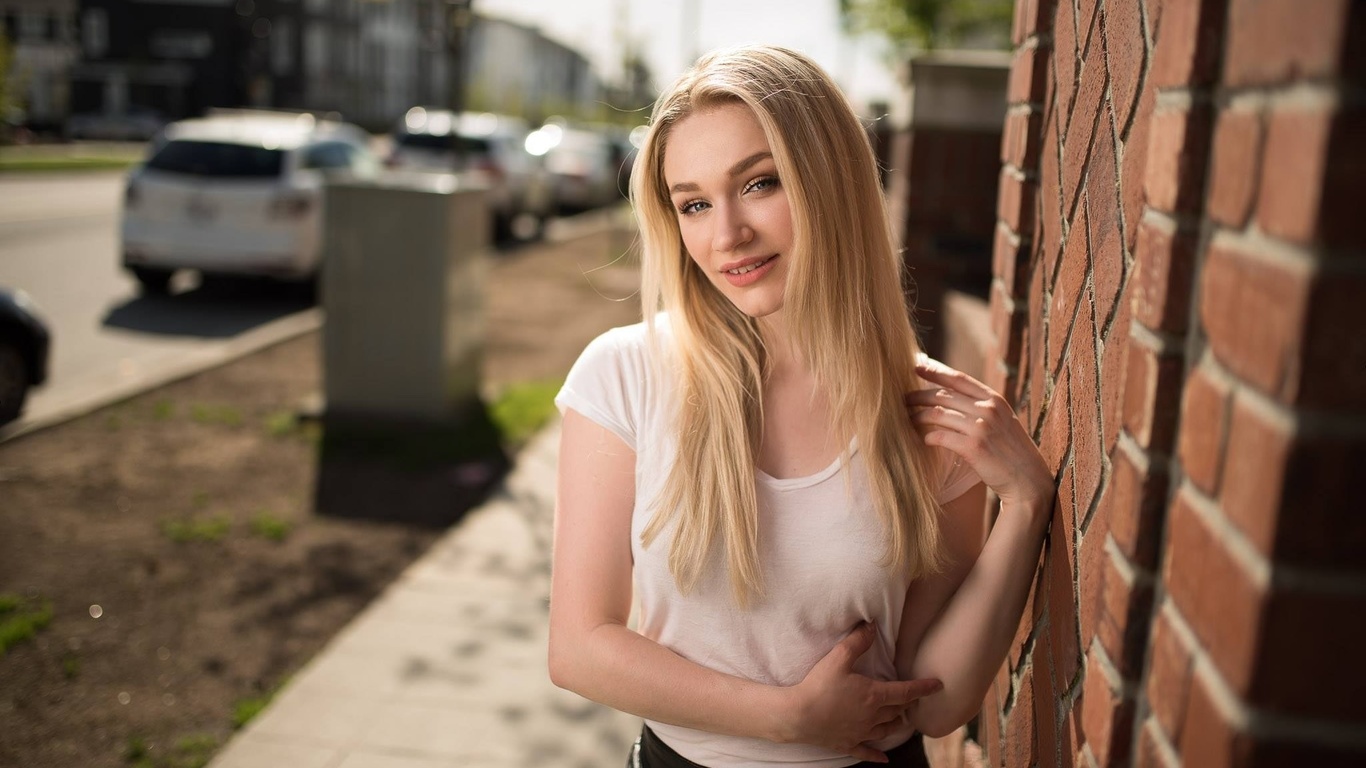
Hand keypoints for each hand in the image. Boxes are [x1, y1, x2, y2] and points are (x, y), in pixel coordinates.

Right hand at [786, 622, 941, 762]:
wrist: (797, 716)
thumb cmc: (818, 686)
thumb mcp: (837, 659)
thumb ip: (857, 642)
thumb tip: (871, 626)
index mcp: (873, 696)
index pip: (905, 692)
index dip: (923, 688)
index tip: (938, 685)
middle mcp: (872, 717)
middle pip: (898, 711)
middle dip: (907, 704)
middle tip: (912, 698)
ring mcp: (861, 733)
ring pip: (887, 730)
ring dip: (897, 724)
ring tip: (902, 720)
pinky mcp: (847, 744)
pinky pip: (867, 752)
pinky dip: (877, 755)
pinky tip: (884, 758)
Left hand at [905, 358, 1053, 509]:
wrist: (1028, 480)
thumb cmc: (1011, 451)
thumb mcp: (1002, 421)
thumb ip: (982, 407)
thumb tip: (952, 396)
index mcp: (995, 399)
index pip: (959, 378)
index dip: (935, 370)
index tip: (917, 365)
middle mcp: (988, 409)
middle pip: (943, 395)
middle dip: (919, 395)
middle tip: (902, 398)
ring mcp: (981, 428)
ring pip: (938, 414)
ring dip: (918, 416)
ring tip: (906, 419)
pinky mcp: (973, 448)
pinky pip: (941, 437)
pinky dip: (928, 437)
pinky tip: (924, 440)